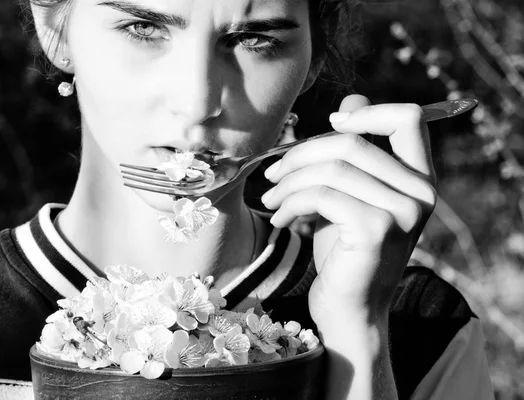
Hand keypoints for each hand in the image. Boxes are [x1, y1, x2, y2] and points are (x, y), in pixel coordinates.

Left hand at [261, 95, 436, 324]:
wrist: (349, 309)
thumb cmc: (345, 251)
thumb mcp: (351, 195)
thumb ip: (355, 154)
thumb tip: (351, 99)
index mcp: (420, 178)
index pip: (409, 118)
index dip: (368, 111)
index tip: (331, 122)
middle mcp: (421, 193)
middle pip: (352, 141)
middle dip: (300, 154)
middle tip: (273, 174)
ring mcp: (402, 212)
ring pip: (332, 167)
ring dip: (289, 180)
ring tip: (270, 199)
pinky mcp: (376, 229)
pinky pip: (321, 194)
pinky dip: (290, 201)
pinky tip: (279, 218)